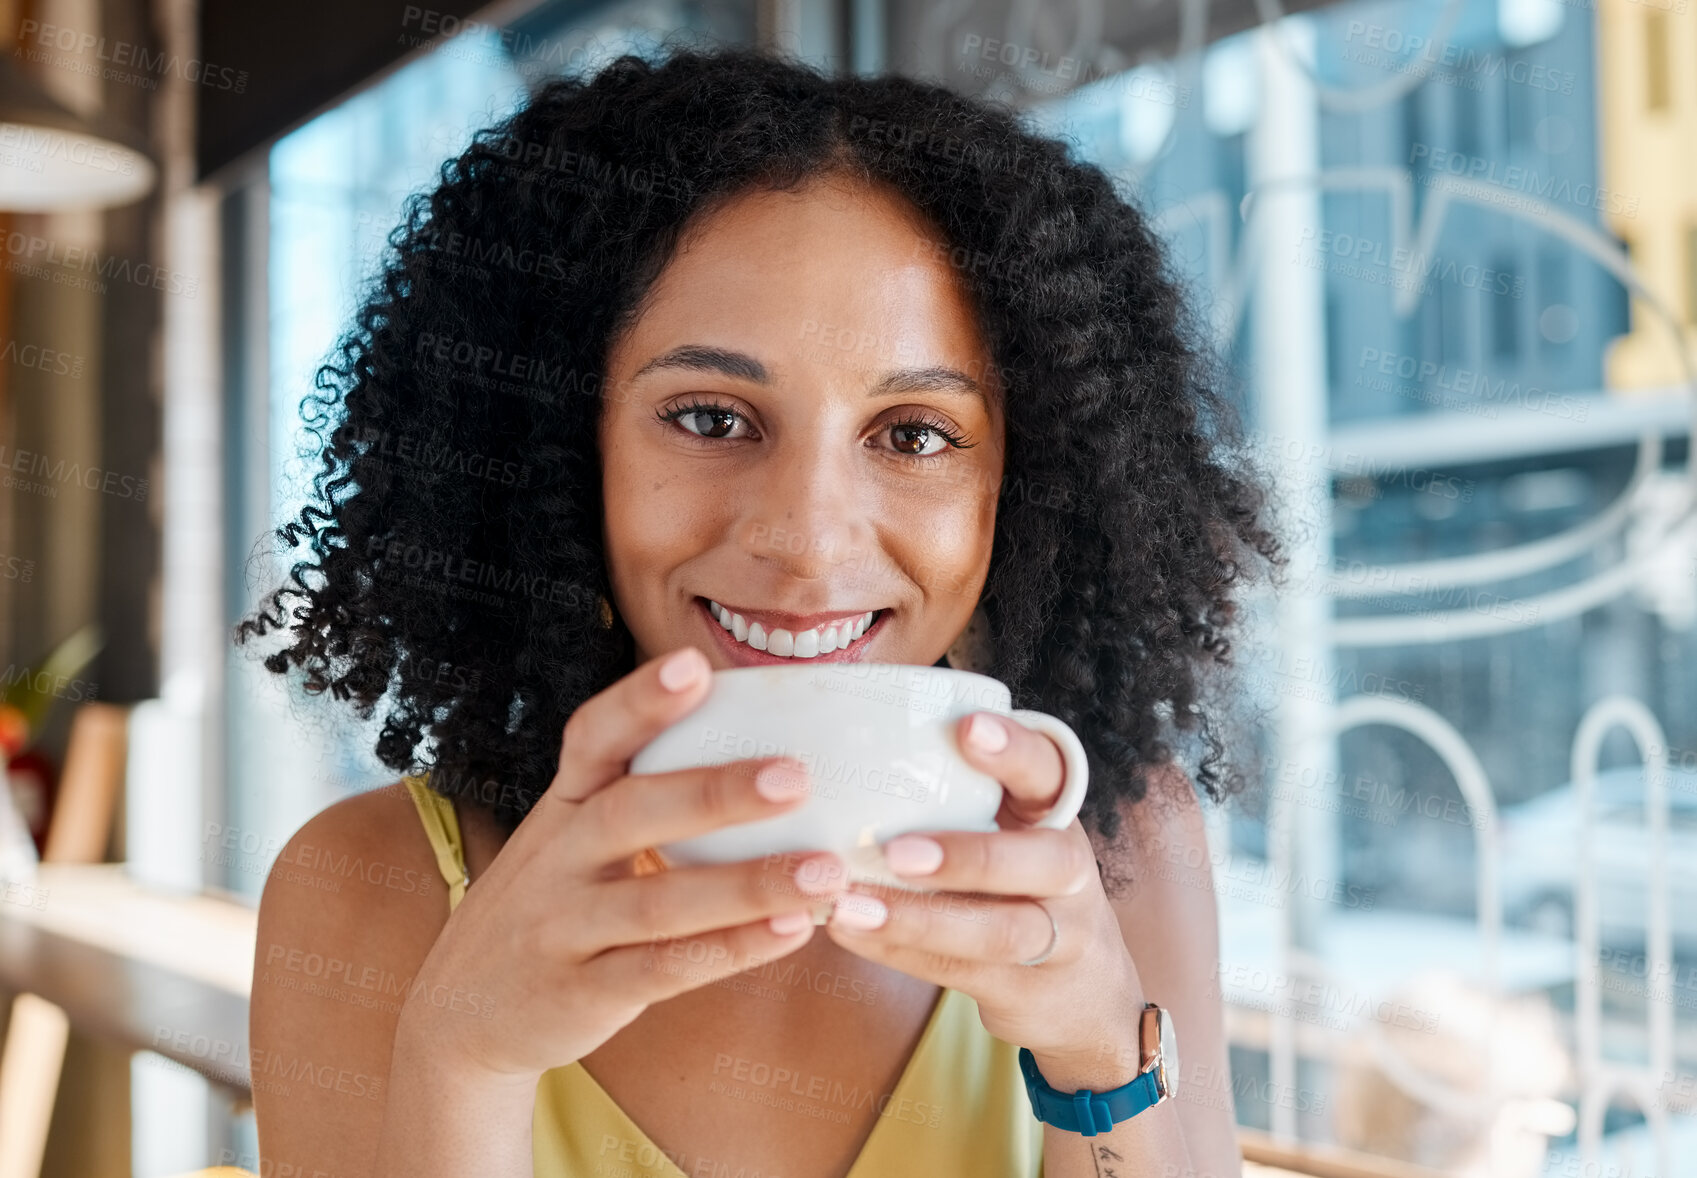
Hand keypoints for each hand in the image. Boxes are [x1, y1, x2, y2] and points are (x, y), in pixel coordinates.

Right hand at [395, 645, 850, 1081]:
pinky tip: (793, 930)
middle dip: (714, 792)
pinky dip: (732, 949)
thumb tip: (764, 742)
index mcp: (565, 806)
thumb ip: (643, 795)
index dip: (640, 701)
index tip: (695, 664)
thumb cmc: (553, 905)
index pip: (592, 738)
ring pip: (657, 901)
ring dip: (748, 884)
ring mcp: (566, 927)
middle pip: (632, 812)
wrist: (462, 1013)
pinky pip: (665, 969)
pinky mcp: (583, 992)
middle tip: (796, 775)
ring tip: (824, 869)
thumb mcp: (573, 839)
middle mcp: (558, 858)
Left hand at [822, 711, 1145, 1080]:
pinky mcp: (1026, 989)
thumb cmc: (1021, 885)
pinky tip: (850, 933)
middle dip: (968, 856)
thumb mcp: (1013, 831)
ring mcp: (1058, 938)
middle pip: (1041, 862)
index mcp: (1057, 816)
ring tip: (850, 907)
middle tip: (895, 849)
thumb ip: (961, 794)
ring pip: (998, 932)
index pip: (1050, 772)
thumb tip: (850, 745)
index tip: (967, 727)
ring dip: (920, 920)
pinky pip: (960, 973)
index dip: (1015, 750)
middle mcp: (1070, 872)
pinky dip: (899, 953)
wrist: (1086, 994)